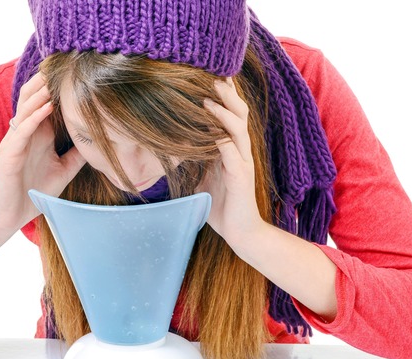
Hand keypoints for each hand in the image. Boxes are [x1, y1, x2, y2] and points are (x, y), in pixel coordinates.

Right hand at [0, 72, 85, 233]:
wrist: (10, 217)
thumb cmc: (33, 193)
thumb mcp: (64, 170)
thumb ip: (77, 155)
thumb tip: (99, 143)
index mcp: (38, 135)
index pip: (47, 104)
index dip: (58, 88)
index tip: (76, 73)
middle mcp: (25, 133)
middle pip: (33, 98)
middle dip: (46, 82)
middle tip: (63, 64)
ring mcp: (15, 141)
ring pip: (26, 108)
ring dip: (40, 93)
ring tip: (54, 78)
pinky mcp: (9, 153)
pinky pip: (21, 129)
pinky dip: (34, 116)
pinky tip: (46, 106)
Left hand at [197, 78, 263, 247]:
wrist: (240, 232)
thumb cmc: (220, 204)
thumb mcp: (202, 176)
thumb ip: (193, 159)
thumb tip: (169, 146)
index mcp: (231, 147)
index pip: (229, 113)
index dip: (222, 94)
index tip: (207, 73)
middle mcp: (240, 150)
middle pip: (238, 112)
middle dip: (226, 92)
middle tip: (211, 73)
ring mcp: (243, 162)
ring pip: (238, 128)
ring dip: (223, 111)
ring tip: (208, 95)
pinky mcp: (242, 177)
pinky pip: (233, 153)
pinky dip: (223, 139)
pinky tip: (214, 131)